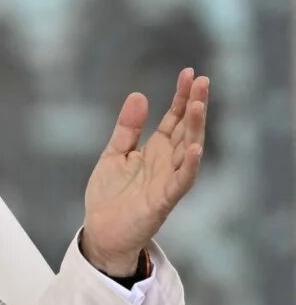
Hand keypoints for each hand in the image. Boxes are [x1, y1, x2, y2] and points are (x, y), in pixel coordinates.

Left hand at [81, 68, 208, 275]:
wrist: (101, 231)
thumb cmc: (110, 195)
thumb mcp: (114, 154)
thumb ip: (127, 128)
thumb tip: (139, 95)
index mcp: (155, 150)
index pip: (174, 118)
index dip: (181, 97)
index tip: (189, 73)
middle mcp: (166, 162)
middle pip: (186, 129)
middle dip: (194, 105)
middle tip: (202, 80)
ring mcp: (167, 180)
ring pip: (188, 150)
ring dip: (195, 129)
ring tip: (198, 105)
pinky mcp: (163, 200)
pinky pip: (181, 182)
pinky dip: (189, 166)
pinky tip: (195, 149)